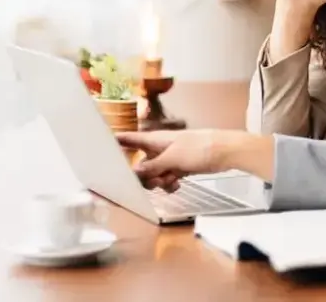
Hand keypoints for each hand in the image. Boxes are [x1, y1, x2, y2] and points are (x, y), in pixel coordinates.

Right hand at [116, 130, 232, 192]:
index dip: (117, 142)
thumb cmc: (200, 147)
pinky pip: (167, 178)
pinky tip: (177, 185)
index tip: (100, 146)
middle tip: (154, 180)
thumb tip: (133, 172)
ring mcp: (171, 158)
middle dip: (145, 175)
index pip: (130, 140)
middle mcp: (160, 149)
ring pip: (154, 174)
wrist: (225, 152)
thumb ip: (152, 166)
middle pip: (141, 164)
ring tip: (170, 183)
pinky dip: (170, 184)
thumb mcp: (173, 158)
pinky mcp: (181, 167)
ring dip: (159, 181)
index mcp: (155, 140)